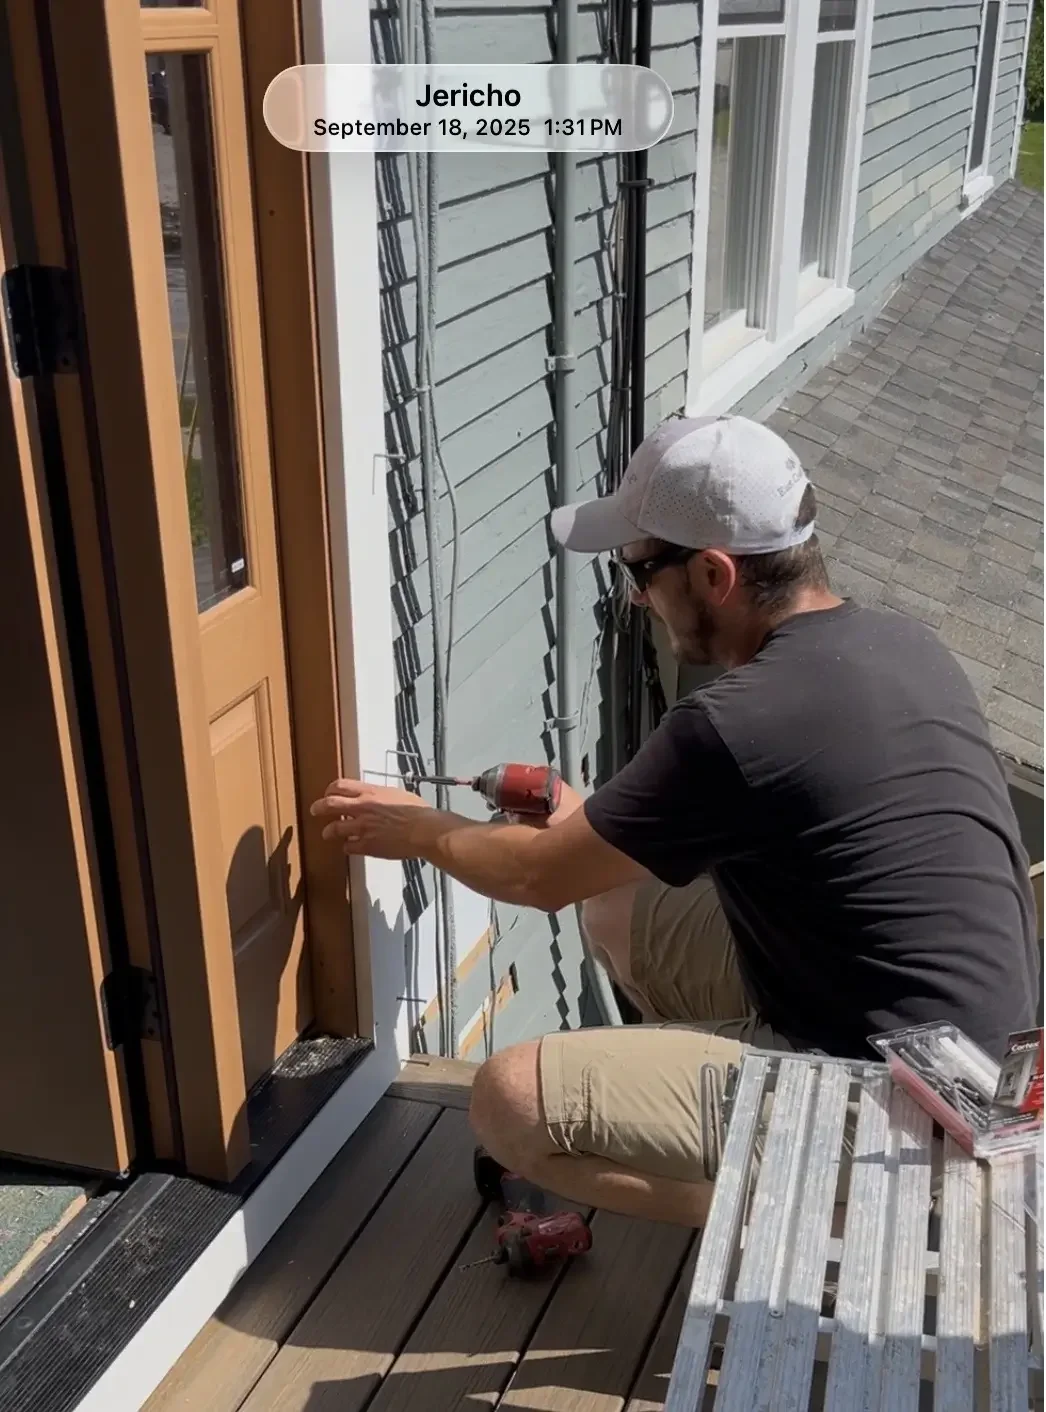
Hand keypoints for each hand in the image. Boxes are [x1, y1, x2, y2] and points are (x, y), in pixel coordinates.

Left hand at [310, 778, 433, 858]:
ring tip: (327, 833)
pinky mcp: (366, 845)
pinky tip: (349, 847)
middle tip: (315, 810)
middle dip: (319, 808)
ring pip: (333, 828)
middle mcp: (362, 807)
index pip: (340, 786)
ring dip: (328, 831)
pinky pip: (347, 847)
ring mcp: (362, 827)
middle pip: (329, 804)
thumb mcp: (396, 793)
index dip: (330, 790)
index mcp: (370, 792)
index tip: (328, 794)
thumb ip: (380, 795)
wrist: (423, 830)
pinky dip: (346, 847)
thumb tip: (375, 797)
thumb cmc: (417, 811)